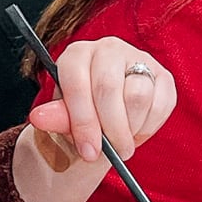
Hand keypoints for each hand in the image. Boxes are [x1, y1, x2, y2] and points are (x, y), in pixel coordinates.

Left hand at [12, 38, 176, 201]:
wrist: (103, 122)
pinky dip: (150, 125)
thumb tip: (39, 117)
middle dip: (110, 129)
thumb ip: (57, 119)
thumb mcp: (64, 123)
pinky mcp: (162, 75)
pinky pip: (162, 103)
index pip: (78, 84)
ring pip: (138, 96)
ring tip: (121, 139)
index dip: (84, 121)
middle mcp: (107, 49)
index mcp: (75, 56)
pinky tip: (136, 129)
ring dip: (131, 128)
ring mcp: (138, 58)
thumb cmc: (79, 120)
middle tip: (112, 153)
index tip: (88, 152)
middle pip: (109, 89)